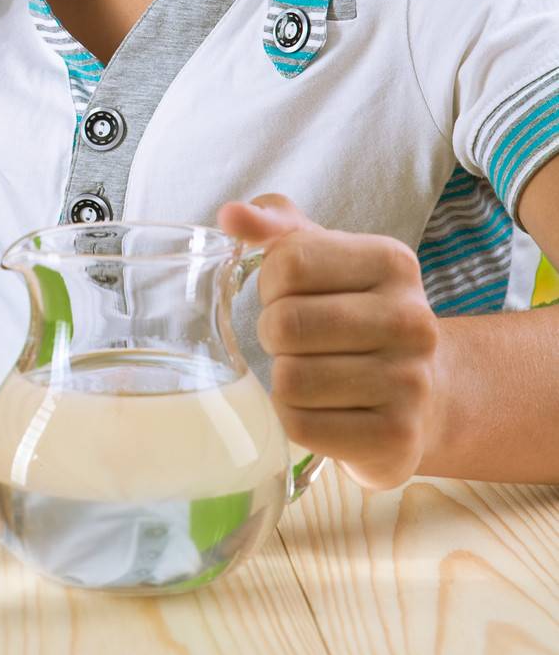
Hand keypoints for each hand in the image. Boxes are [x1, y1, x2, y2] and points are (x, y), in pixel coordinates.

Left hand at [216, 193, 441, 490]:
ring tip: (311, 372)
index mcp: (393, 262)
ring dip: (282, 378)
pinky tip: (320, 408)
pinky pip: (300, 426)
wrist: (423, 392)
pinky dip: (293, 418)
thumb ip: (275, 226)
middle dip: (273, 333)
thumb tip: (231, 215)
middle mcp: (412, 320)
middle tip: (295, 342)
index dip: (270, 282)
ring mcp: (412, 383)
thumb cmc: (355, 311)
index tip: (289, 295)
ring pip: (289, 380)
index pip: (288, 263)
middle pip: (285, 324)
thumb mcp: (324, 255)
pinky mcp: (397, 439)